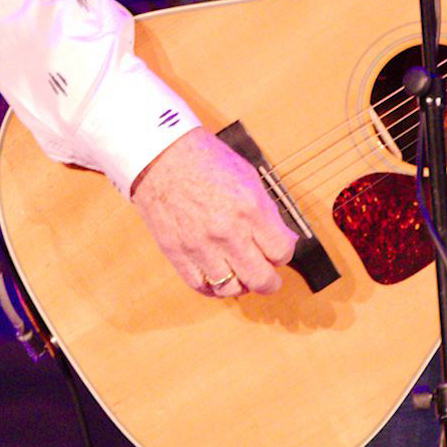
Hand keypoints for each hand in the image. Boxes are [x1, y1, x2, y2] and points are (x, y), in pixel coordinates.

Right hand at [130, 128, 297, 297]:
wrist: (162, 157)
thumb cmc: (206, 160)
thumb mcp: (248, 177)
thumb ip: (266, 212)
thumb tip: (283, 238)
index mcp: (250, 208)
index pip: (281, 251)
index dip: (283, 254)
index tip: (279, 251)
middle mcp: (227, 231)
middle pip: (260, 279)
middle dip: (270, 282)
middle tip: (269, 279)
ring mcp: (200, 246)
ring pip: (231, 289)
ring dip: (241, 286)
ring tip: (243, 276)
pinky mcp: (177, 254)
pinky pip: (201, 286)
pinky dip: (214, 287)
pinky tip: (219, 276)